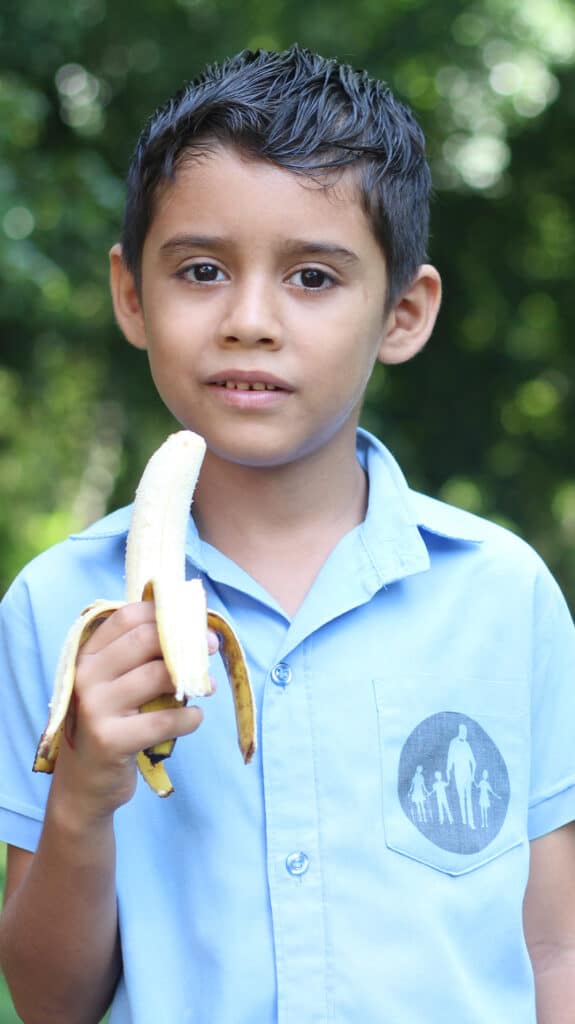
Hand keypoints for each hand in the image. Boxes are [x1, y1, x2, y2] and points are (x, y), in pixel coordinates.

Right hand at [51, 601, 216, 820]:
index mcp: (87, 655)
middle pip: (146, 640)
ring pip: (158, 676)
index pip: (128, 617)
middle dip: (187, 640)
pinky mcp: (110, 740)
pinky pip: (164, 720)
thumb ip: (139, 657)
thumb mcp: (113, 684)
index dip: (165, 614)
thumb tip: (194, 629)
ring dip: (193, 679)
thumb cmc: (110, 724)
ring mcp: (95, 707)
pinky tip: (194, 718)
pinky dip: (189, 717)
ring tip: (207, 687)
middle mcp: (86, 676)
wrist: (84, 784)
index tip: (194, 622)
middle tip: (211, 646)